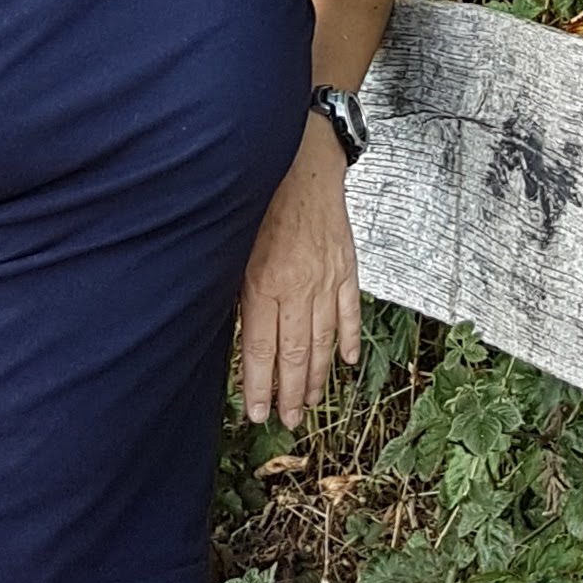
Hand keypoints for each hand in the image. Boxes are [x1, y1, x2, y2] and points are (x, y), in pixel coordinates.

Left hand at [238, 114, 360, 424]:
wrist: (303, 162)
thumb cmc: (261, 201)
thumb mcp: (234, 248)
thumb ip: (236, 293)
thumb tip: (233, 336)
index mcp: (264, 283)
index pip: (260, 349)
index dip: (260, 386)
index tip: (258, 413)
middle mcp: (298, 286)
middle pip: (295, 353)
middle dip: (291, 392)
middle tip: (289, 420)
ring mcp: (326, 278)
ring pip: (323, 340)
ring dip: (318, 376)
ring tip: (311, 402)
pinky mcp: (346, 267)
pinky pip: (349, 311)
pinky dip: (348, 338)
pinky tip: (345, 362)